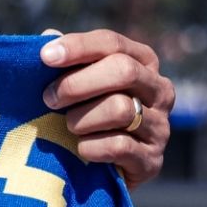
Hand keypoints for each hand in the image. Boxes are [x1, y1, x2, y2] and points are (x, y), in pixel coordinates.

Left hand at [39, 28, 174, 187]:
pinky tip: (81, 149)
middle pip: (123, 71)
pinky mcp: (153, 160)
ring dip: (82, 118)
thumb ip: (65, 59)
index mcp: (142, 61)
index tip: (45, 57)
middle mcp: (160, 90)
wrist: (100, 170)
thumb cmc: (85, 111)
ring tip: (68, 126)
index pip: (112, 43)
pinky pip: (119, 146)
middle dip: (78, 84)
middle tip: (49, 99)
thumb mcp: (76, 82)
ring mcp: (161, 126)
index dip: (78, 47)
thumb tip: (49, 37)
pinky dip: (91, 147)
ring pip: (120, 109)